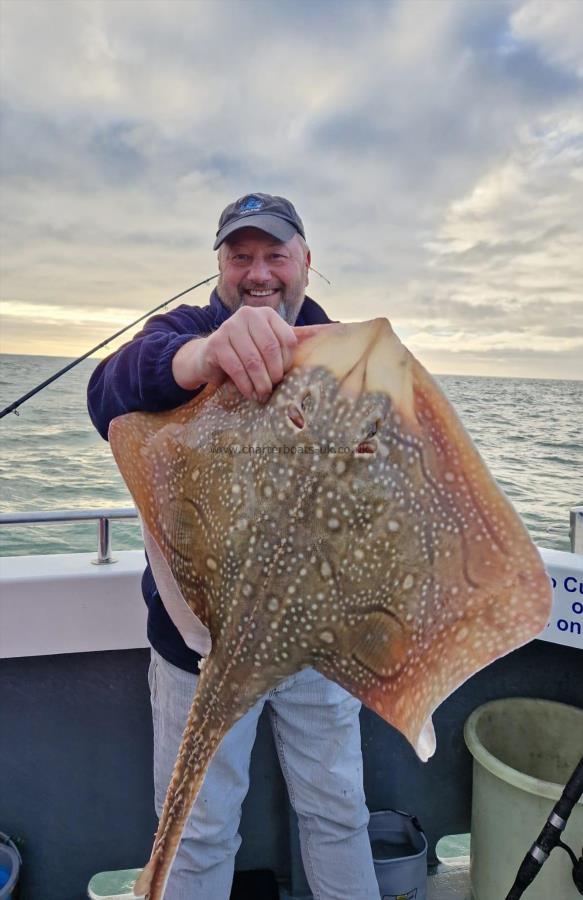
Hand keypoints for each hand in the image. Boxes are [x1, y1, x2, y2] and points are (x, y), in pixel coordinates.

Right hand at [172, 306, 297, 401]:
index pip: (286, 338)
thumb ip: (281, 351)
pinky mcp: (216, 343)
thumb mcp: (263, 347)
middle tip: (273, 389)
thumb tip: (304, 372)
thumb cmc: (243, 354)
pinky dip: (245, 385)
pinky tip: (249, 393)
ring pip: (253, 360)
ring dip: (260, 382)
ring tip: (262, 395)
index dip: (287, 362)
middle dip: (274, 374)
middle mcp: (248, 314)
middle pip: (270, 349)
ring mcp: (230, 326)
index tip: (284, 377)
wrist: (209, 356)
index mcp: (266, 314)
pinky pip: (236, 368)